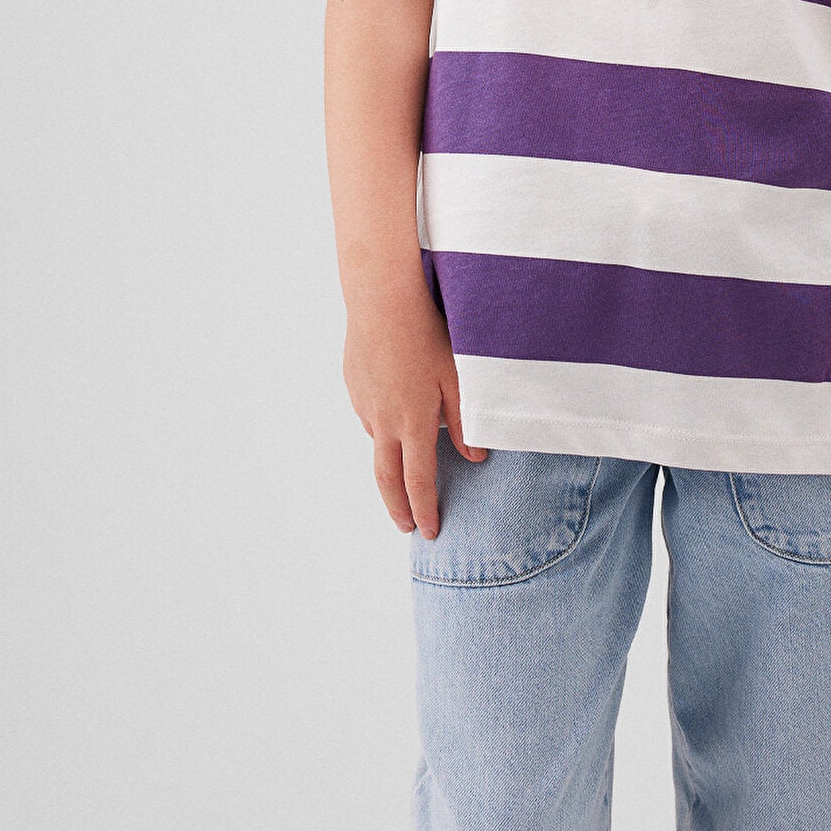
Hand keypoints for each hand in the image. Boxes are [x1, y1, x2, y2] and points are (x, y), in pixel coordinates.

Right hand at [342, 294, 486, 537]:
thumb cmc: (426, 333)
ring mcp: (365, 403)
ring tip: (406, 472)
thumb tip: (476, 457)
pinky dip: (382, 430)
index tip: (429, 531)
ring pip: (378, 444)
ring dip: (390, 465)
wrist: (382, 299)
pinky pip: (370, 416)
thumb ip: (467, 421)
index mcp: (413, 422)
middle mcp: (383, 420)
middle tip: (407, 526)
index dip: (425, 509)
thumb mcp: (458, 377)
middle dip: (398, 508)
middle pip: (387, 479)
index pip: (419, 480)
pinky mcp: (354, 385)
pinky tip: (394, 418)